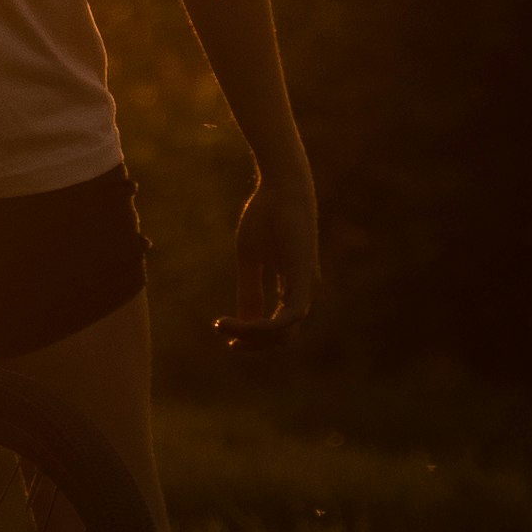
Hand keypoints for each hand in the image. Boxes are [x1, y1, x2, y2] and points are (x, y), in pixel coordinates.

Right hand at [219, 150, 321, 348]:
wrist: (281, 187)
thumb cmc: (266, 216)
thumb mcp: (251, 258)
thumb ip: (250, 289)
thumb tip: (244, 321)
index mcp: (293, 285)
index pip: (280, 326)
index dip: (255, 337)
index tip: (228, 339)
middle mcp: (304, 290)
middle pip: (284, 335)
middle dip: (255, 343)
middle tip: (229, 342)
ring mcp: (307, 285)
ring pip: (285, 331)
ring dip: (253, 335)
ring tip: (224, 328)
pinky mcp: (305, 279)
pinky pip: (289, 317)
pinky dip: (263, 326)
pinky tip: (240, 324)